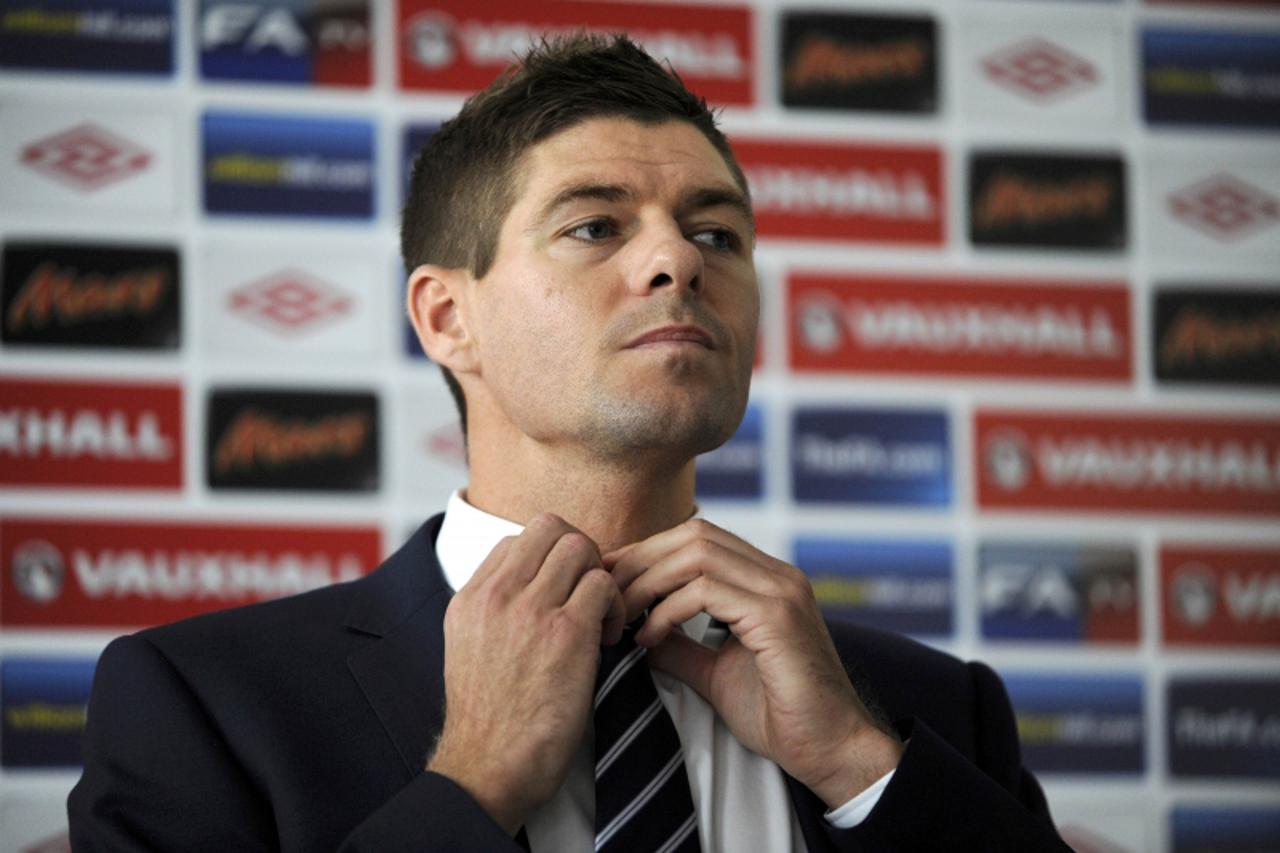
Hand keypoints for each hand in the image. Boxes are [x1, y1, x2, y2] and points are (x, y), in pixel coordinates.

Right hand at [427, 514, 624, 833]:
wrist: (486, 768)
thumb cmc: (488, 719)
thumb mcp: (469, 648)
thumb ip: (495, 610)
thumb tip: (534, 585)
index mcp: (471, 597)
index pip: (520, 538)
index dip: (552, 557)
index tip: (565, 590)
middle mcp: (496, 595)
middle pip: (552, 528)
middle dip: (583, 554)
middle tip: (592, 593)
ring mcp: (529, 610)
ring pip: (582, 548)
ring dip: (602, 577)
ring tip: (601, 617)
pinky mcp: (565, 634)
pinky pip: (603, 586)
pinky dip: (616, 605)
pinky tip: (607, 638)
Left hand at [605, 519, 902, 808]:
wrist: (831, 752)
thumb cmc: (781, 717)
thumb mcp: (715, 672)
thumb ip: (681, 645)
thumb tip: (639, 627)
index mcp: (767, 581)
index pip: (699, 539)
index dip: (648, 553)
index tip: (610, 580)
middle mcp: (778, 575)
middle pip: (694, 534)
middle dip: (641, 559)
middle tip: (606, 593)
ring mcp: (782, 591)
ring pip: (698, 553)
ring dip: (649, 581)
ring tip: (624, 616)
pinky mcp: (778, 617)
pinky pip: (707, 591)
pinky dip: (667, 609)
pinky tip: (648, 637)